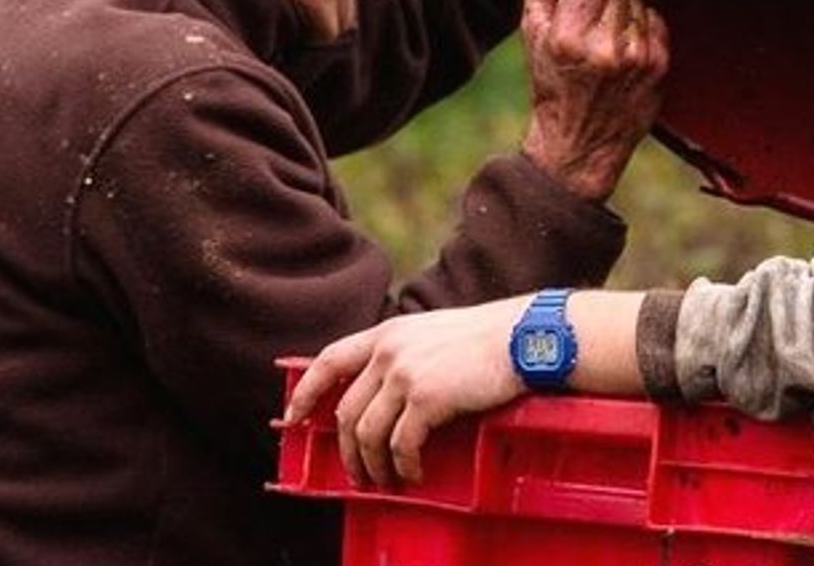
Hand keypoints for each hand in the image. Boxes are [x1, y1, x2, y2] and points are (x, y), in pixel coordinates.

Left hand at [284, 301, 525, 486]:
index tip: (293, 417)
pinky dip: (404, 465)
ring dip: (373, 465)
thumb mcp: (431, 333)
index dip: (305, 392)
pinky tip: (414, 472)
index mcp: (387, 333)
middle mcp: (388, 352)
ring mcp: (405, 374)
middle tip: (358, 473)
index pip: (329, 360)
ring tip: (386, 480)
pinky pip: (401, 444)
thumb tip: (385, 393)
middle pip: (346, 411)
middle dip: (347, 451)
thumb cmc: (485, 339)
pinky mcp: (426, 398)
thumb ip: (403, 353)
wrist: (521, 337)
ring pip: (367, 433)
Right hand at [520, 0, 668, 200]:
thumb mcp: (531, 33)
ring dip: (624, 11)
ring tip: (606, 40)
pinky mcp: (660, 66)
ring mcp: (637, 57)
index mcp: (568, 35)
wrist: (579, 144)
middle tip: (591, 21)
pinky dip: (641, 28)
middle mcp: (605, 46)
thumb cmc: (552, 82)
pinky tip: (625, 50)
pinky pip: (655, 20)